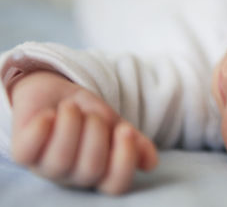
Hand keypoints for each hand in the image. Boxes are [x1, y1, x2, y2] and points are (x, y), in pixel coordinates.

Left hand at [10, 71, 157, 194]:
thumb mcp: (115, 124)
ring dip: (70, 125)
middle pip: (90, 170)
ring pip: (60, 160)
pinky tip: (49, 115)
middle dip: (96, 134)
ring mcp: (47, 167)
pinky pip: (28, 150)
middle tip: (92, 114)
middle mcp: (74, 175)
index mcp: (100, 171)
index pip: (116, 184)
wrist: (57, 93)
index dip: (124, 160)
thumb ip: (134, 141)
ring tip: (70, 108)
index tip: (126, 131)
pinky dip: (41, 128)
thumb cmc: (88, 114)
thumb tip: (151, 163)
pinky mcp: (23, 153)